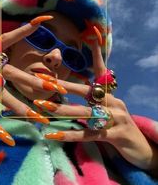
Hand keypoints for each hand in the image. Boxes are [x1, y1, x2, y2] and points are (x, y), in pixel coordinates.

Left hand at [34, 34, 157, 171]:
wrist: (141, 148)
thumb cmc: (119, 128)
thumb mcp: (107, 112)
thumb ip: (93, 104)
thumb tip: (76, 95)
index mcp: (110, 95)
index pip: (102, 71)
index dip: (97, 54)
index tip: (90, 36)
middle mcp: (114, 102)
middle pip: (87, 91)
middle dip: (65, 85)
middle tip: (44, 81)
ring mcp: (116, 118)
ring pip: (86, 112)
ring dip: (62, 109)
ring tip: (43, 108)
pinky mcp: (116, 135)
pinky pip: (90, 134)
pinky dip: (71, 134)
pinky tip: (55, 135)